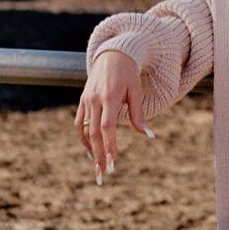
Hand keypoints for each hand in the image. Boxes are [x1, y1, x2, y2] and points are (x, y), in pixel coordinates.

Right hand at [74, 50, 152, 183]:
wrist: (113, 55)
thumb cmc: (129, 74)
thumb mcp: (137, 91)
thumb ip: (139, 115)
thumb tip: (149, 136)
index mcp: (109, 97)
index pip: (107, 127)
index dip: (109, 145)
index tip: (113, 162)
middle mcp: (94, 100)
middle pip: (94, 133)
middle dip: (99, 155)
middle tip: (103, 174)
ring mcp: (86, 101)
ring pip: (84, 130)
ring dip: (90, 150)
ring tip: (97, 166)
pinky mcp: (82, 100)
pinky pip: (79, 123)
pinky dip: (83, 137)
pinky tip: (90, 149)